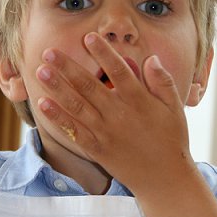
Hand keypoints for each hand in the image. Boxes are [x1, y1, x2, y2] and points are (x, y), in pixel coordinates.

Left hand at [33, 32, 193, 187]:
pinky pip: (73, 130)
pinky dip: (58, 117)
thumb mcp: (174, 108)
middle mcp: (120, 114)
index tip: (88, 37)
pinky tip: (42, 103)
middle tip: (49, 52)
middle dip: (68, 67)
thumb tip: (150, 58)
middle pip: (90, 86)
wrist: (165, 178)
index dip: (103, 53)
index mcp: (140, 101)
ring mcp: (106, 132)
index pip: (119, 71)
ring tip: (41, 71)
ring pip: (77, 105)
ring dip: (57, 87)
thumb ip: (162, 82)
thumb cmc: (171, 139)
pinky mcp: (96, 148)